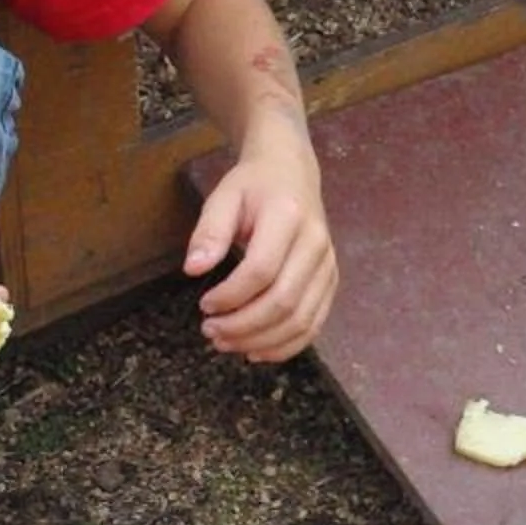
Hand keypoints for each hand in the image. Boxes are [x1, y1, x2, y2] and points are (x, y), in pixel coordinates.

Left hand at [183, 143, 337, 362]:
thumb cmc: (253, 186)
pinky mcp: (331, 282)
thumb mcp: (223, 197)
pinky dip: (286, 346)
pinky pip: (314, 325)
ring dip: (261, 341)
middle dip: (243, 326)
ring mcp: (328, 266)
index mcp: (288, 217)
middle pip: (283, 301)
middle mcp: (316, 244)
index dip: (230, 296)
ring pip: (301, 320)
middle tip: (210, 332)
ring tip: (227, 343)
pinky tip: (257, 351)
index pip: (261, 270)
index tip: (203, 305)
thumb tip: (194, 270)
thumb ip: (209, 232)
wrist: (292, 173)